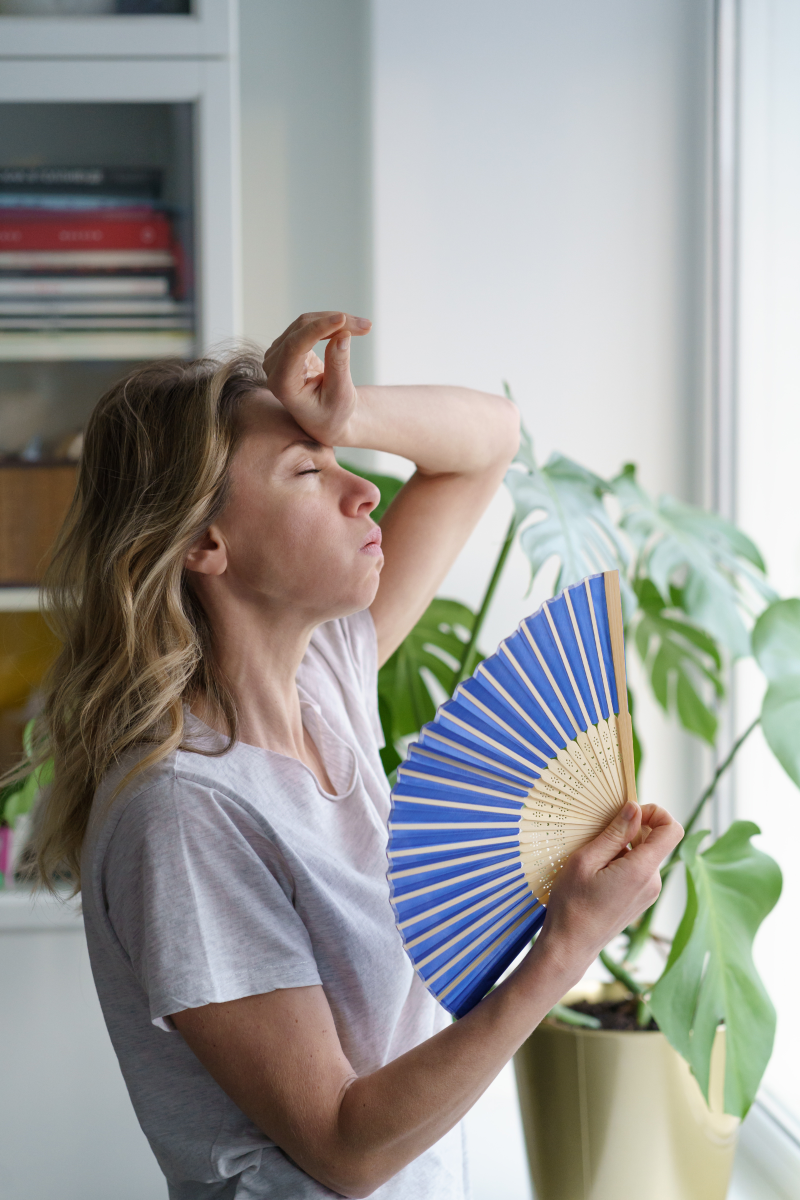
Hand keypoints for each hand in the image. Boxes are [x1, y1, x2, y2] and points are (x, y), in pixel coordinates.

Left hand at [262, 311, 371, 445]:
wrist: (325, 419)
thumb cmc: (333, 414)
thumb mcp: (340, 396)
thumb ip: (338, 366)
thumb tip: (342, 334)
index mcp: (282, 384)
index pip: (294, 347)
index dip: (318, 330)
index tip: (343, 320)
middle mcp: (273, 366)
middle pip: (302, 331)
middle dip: (335, 323)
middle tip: (367, 326)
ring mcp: (279, 353)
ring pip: (307, 323)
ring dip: (336, 320)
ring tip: (364, 326)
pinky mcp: (289, 345)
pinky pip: (310, 325)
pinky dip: (331, 323)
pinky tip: (350, 327)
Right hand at [532, 802, 683, 981]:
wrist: (570, 946)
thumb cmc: (572, 904)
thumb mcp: (585, 860)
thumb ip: (614, 833)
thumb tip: (634, 808)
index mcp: (641, 870)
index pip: (672, 829)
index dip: (656, 812)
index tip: (629, 812)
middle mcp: (653, 882)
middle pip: (654, 840)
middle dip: (629, 832)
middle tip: (598, 839)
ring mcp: (649, 893)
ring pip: (643, 855)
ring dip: (622, 849)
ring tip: (593, 863)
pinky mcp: (641, 900)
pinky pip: (638, 870)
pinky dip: (621, 863)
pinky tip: (597, 875)